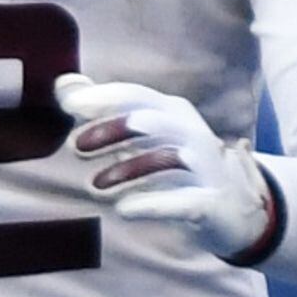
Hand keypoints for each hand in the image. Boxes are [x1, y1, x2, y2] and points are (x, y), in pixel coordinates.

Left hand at [56, 73, 281, 259]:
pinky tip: (124, 210)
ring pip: (169, 158)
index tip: (70, 103)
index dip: (104, 97)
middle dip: (114, 129)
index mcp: (172, 114)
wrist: (232, 211)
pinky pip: (183, 202)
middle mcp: (191, 134)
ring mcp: (205, 168)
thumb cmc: (176, 169)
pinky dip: (153, 204)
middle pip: (153, 121)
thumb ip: (103, 111)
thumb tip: (65, 85)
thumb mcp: (141, 138)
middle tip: (76, 147)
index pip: (136, 97)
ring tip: (95, 184)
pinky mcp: (210, 204)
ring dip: (129, 168)